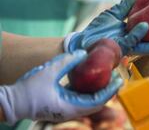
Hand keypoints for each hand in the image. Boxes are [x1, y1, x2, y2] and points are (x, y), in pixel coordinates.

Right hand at [0, 50, 121, 123]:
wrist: (11, 103)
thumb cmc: (28, 89)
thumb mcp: (50, 70)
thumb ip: (68, 61)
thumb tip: (84, 53)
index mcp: (70, 106)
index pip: (98, 100)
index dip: (110, 90)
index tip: (119, 79)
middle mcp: (71, 111)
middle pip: (96, 103)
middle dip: (108, 91)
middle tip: (116, 77)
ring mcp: (66, 111)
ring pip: (89, 103)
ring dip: (99, 92)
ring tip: (107, 78)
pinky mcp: (62, 107)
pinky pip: (80, 101)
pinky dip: (89, 93)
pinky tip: (91, 82)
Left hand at [64, 0, 148, 55]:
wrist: (82, 41)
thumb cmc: (98, 28)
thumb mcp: (114, 13)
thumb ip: (128, 3)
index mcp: (136, 33)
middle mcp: (135, 41)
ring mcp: (129, 46)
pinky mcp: (120, 48)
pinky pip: (131, 41)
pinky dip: (138, 33)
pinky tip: (145, 26)